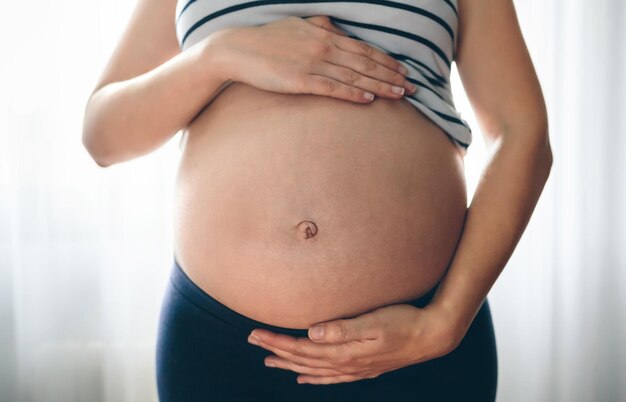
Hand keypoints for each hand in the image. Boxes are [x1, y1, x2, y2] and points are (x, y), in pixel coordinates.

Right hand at [210, 15, 416, 102]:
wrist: (237, 50)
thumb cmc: (267, 39)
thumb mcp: (297, 25)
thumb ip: (320, 26)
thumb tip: (336, 28)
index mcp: (325, 35)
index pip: (364, 49)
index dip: (387, 61)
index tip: (404, 71)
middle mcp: (324, 48)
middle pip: (366, 63)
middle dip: (392, 76)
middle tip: (414, 87)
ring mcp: (312, 64)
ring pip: (354, 76)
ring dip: (380, 86)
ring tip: (400, 95)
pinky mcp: (300, 81)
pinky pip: (332, 88)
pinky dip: (352, 93)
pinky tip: (368, 99)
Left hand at [246, 302, 460, 384]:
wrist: (432, 336)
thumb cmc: (404, 323)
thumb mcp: (374, 322)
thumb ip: (343, 328)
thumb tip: (312, 332)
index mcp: (345, 351)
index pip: (302, 347)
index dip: (277, 341)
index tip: (255, 333)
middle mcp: (347, 363)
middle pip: (303, 359)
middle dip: (276, 350)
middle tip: (253, 340)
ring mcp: (355, 368)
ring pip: (314, 369)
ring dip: (290, 364)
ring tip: (270, 361)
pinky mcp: (364, 367)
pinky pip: (331, 377)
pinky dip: (314, 377)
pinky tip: (305, 378)